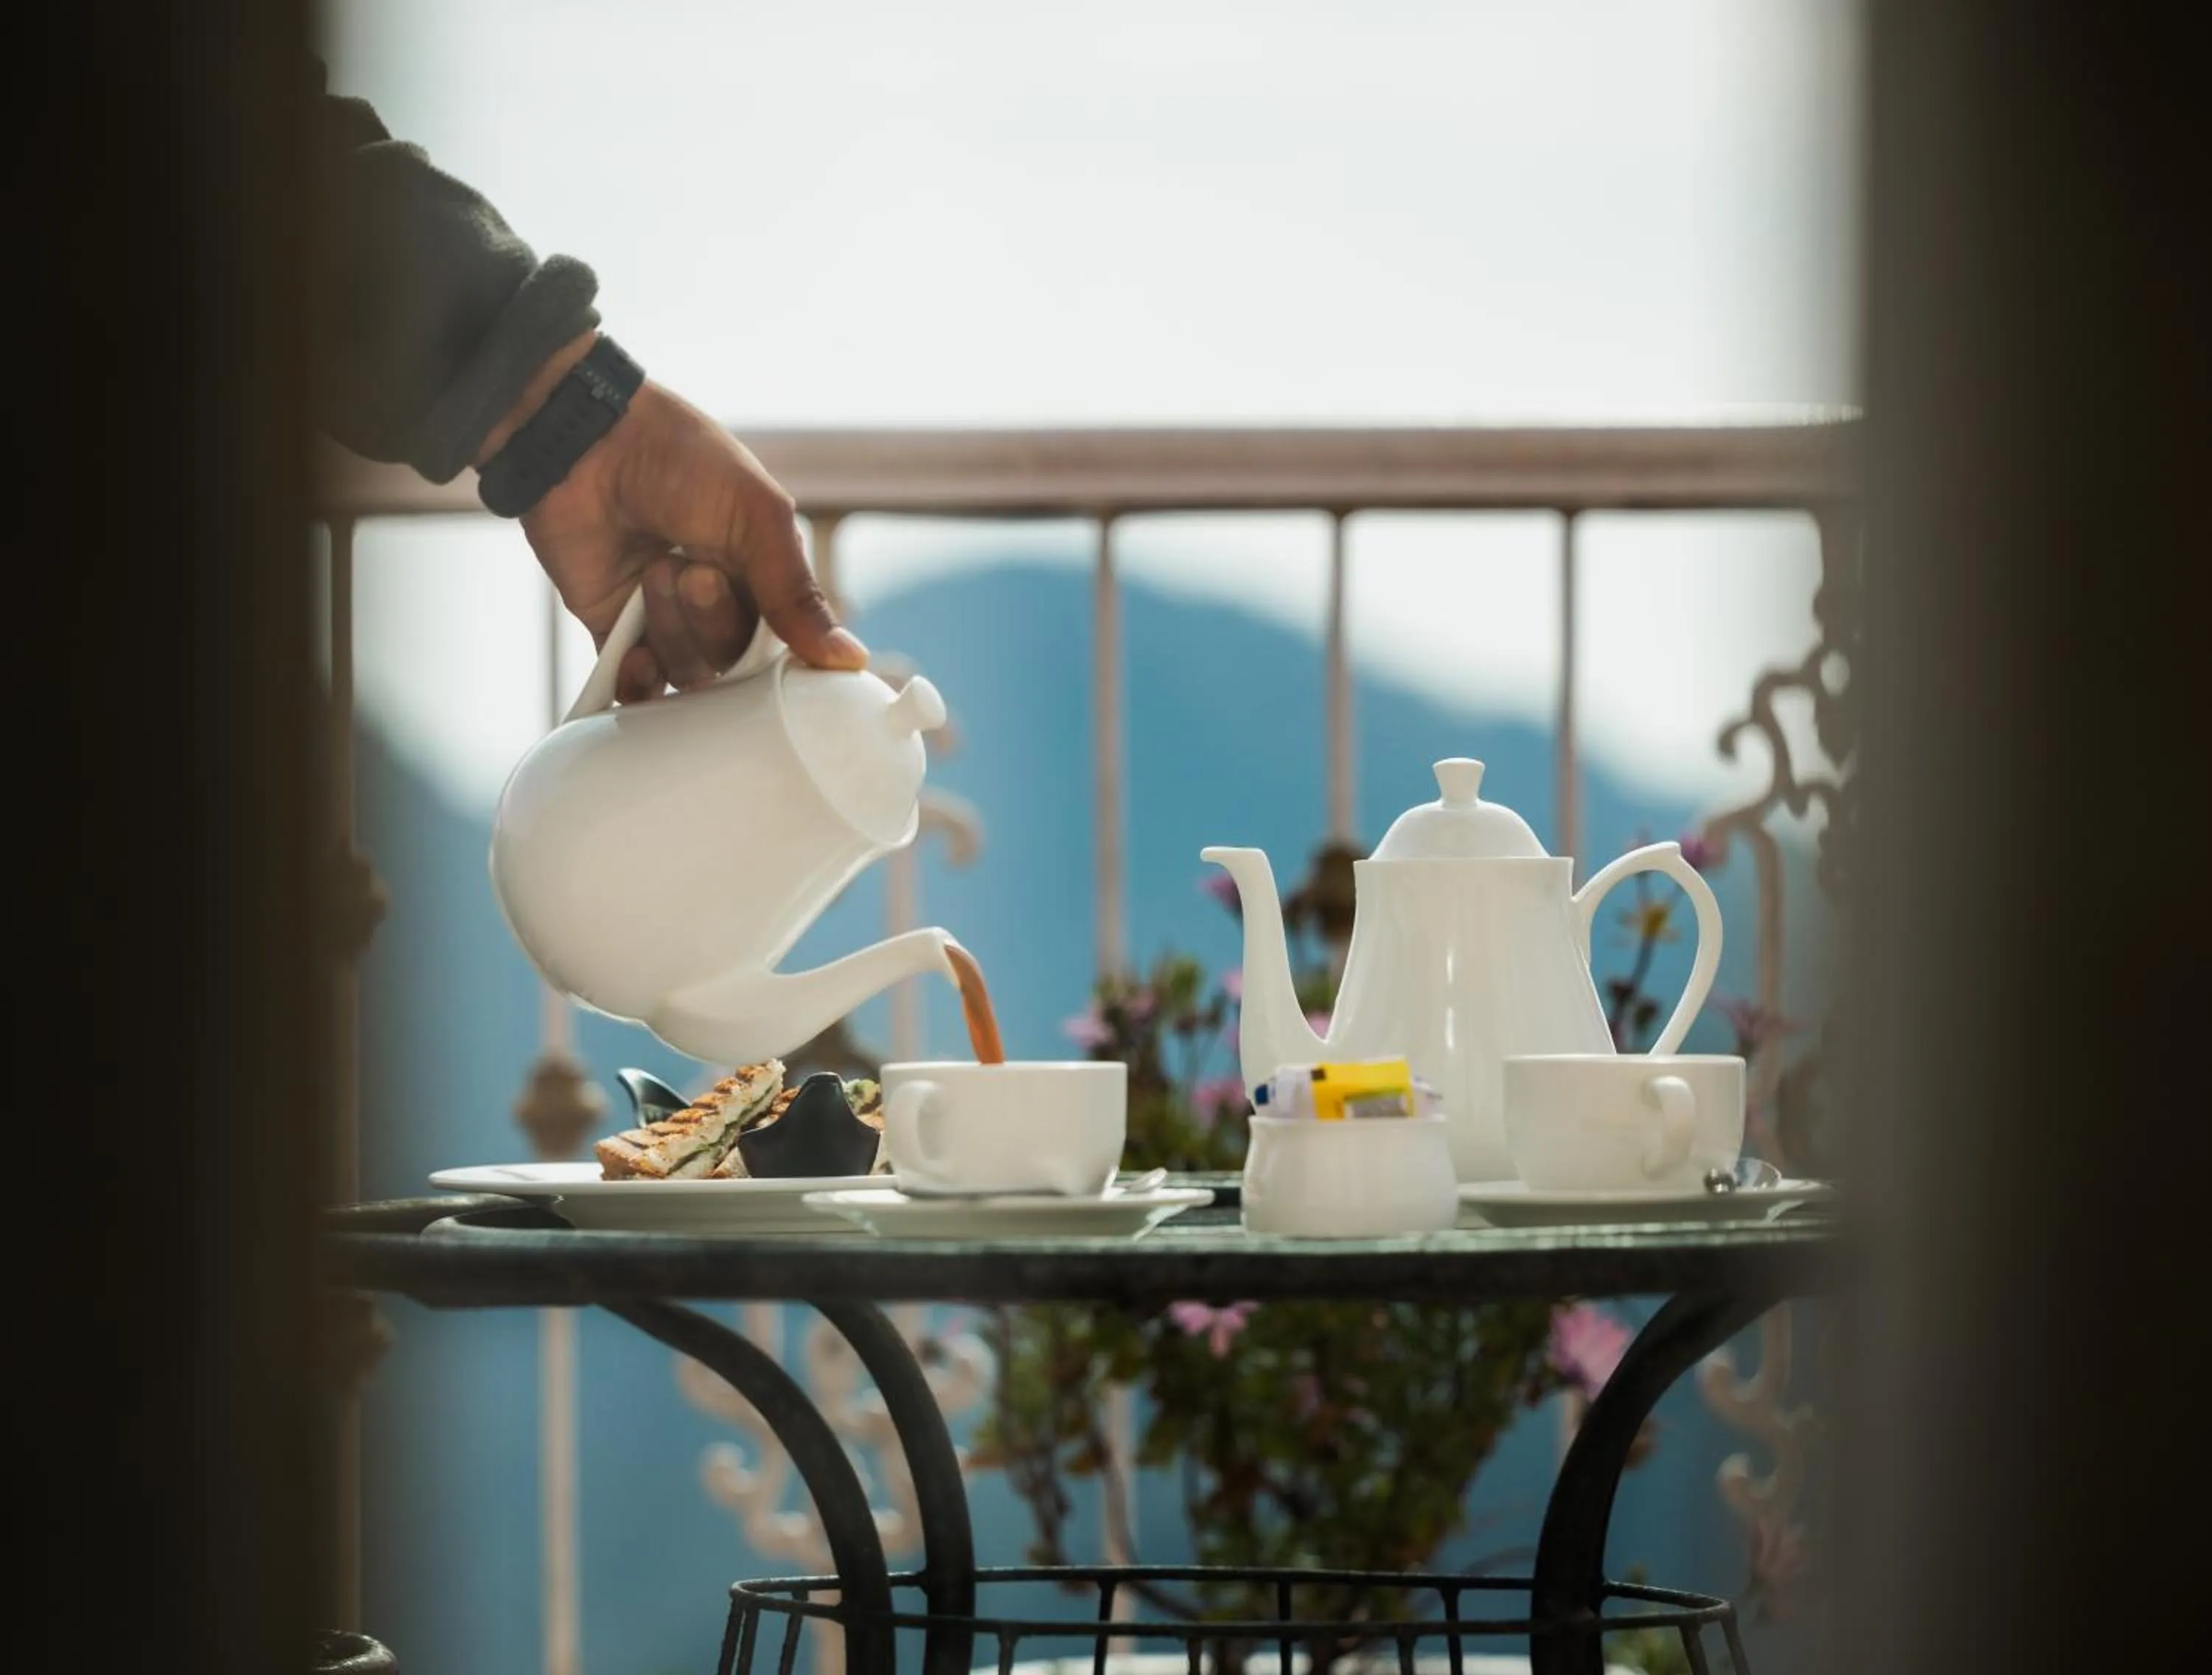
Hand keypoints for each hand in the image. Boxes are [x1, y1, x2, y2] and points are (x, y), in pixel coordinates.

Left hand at [481, 332, 866, 701]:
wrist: (585, 441)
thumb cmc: (677, 458)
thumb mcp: (757, 515)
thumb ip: (797, 593)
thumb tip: (850, 659)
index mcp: (763, 572)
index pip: (787, 641)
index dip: (780, 647)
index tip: (769, 636)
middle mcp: (719, 600)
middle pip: (734, 662)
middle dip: (712, 621)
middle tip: (692, 571)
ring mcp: (666, 617)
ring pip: (687, 673)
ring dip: (672, 629)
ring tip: (652, 571)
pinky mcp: (615, 628)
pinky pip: (635, 686)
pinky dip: (637, 680)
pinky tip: (635, 656)